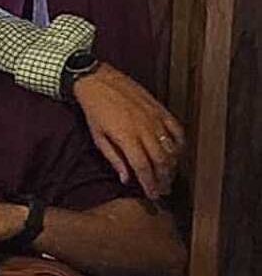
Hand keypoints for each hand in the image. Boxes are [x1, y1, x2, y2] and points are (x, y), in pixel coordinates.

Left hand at [72, 63, 183, 199]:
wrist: (99, 81)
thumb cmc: (95, 110)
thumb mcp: (98, 137)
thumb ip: (114, 158)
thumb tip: (126, 178)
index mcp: (127, 138)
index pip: (144, 168)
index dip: (150, 184)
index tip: (154, 195)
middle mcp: (145, 129)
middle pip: (161, 161)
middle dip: (164, 179)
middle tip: (164, 190)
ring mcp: (155, 118)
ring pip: (171, 148)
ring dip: (173, 165)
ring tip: (170, 176)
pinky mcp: (161, 109)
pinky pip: (177, 130)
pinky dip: (180, 143)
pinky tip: (178, 153)